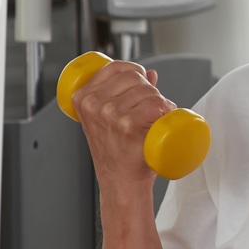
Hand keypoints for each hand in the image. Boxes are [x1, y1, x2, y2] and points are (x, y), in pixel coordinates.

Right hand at [69, 60, 177, 194]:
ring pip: (149, 91)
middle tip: (150, 110)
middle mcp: (93, 103)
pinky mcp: (127, 125)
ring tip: (155, 120)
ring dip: (160, 103)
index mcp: (83, 97)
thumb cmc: (117, 151)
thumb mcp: (108, 118)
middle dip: (150, 91)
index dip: (134, 71)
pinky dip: (166, 111)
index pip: (115, 67)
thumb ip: (126, 92)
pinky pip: (156, 105)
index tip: (142, 81)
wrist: (121, 181)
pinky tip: (161, 122)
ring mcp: (110, 114)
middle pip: (135, 77)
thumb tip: (150, 73)